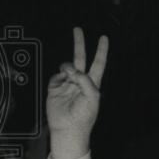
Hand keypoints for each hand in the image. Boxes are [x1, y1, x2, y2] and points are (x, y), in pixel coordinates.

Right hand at [46, 27, 107, 158]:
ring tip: (69, 77)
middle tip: (78, 29)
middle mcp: (80, 81)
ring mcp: (66, 83)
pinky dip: (58, 77)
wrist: (68, 128)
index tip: (104, 38)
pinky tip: (61, 84)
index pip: (98, 63)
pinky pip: (55, 76)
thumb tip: (71, 69)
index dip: (101, 51)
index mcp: (93, 83)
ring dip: (68, 68)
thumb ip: (84, 80)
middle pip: (80, 58)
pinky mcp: (54, 87)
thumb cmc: (84, 116)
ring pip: (66, 67)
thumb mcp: (92, 96)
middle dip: (79, 44)